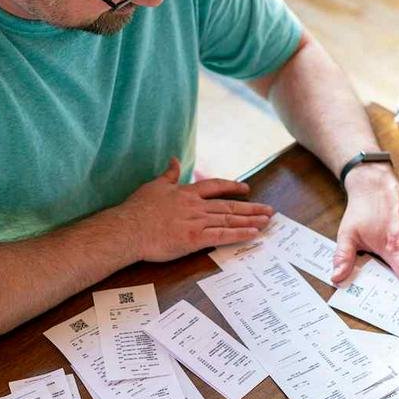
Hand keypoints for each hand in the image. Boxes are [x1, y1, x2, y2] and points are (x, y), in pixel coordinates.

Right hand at [120, 158, 272, 261]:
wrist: (128, 229)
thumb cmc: (137, 209)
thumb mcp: (154, 186)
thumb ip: (168, 174)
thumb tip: (175, 159)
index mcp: (186, 193)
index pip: (215, 186)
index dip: (232, 187)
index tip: (246, 188)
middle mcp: (195, 206)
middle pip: (229, 205)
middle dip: (251, 207)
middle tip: (269, 210)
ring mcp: (196, 222)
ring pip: (229, 220)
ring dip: (251, 220)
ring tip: (267, 221)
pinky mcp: (194, 239)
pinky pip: (222, 236)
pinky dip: (239, 234)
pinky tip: (254, 233)